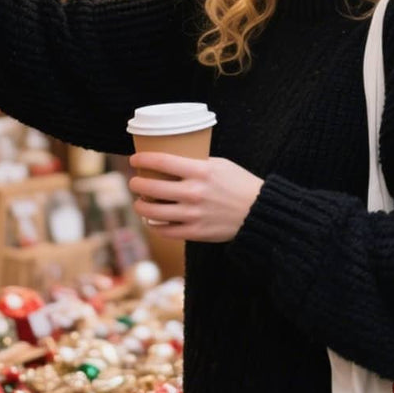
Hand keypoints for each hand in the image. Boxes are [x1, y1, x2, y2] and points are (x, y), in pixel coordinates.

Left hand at [128, 154, 263, 242]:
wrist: (259, 212)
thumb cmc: (240, 185)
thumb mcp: (220, 165)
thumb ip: (196, 164)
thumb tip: (172, 163)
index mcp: (200, 171)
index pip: (161, 161)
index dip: (142, 160)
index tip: (134, 160)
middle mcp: (193, 192)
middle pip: (150, 187)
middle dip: (136, 184)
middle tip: (135, 182)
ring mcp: (193, 214)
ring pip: (152, 212)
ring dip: (140, 206)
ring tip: (140, 203)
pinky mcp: (195, 232)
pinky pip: (164, 230)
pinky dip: (155, 225)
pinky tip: (153, 221)